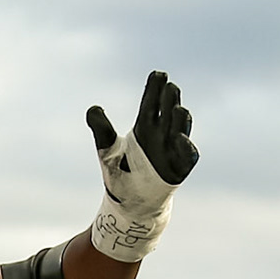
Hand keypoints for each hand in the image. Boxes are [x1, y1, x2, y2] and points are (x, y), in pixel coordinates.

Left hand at [85, 71, 196, 262]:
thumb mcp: (106, 149)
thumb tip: (92, 109)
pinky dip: (184, 145)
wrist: (129, 204)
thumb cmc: (119, 174)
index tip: (158, 74)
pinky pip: (187, 153)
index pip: (151, 101)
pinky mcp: (180, 166)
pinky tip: (179, 138)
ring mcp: (173, 148)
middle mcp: (161, 133)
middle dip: (169, 98)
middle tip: (168, 86)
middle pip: (169, 108)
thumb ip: (101, 129)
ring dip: (179, 117)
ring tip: (175, 107)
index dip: (155, 88)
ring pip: (181, 126)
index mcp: (145, 126)